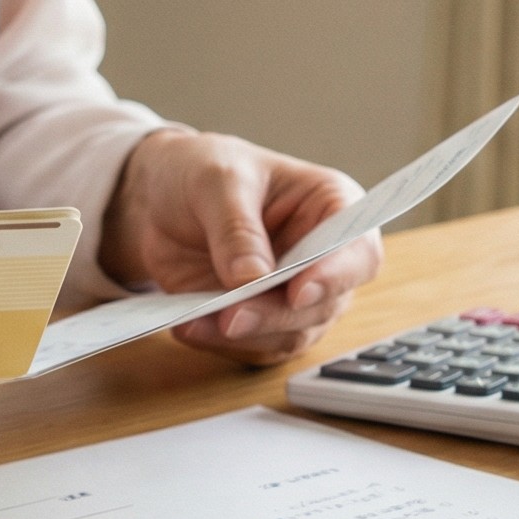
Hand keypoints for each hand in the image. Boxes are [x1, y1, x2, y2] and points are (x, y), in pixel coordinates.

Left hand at [100, 128, 383, 364]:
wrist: (160, 196)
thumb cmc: (204, 170)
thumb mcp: (217, 181)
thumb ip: (237, 228)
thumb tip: (252, 278)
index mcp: (332, 208)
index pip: (358, 250)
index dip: (336, 275)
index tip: (298, 291)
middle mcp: (323, 259)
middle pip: (325, 304)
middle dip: (276, 314)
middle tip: (231, 316)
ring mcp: (294, 295)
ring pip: (291, 334)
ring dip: (246, 336)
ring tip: (195, 323)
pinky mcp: (261, 321)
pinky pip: (253, 348)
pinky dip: (221, 345)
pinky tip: (188, 327)